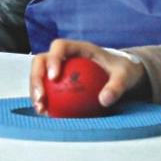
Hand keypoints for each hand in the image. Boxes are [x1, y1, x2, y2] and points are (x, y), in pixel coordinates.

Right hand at [30, 39, 144, 114]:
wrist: (123, 74)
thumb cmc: (123, 70)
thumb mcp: (124, 76)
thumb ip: (116, 86)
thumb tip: (104, 100)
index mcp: (79, 47)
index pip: (60, 47)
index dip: (53, 59)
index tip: (54, 77)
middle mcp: (66, 55)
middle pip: (42, 60)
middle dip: (36, 78)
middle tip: (41, 97)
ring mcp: (60, 68)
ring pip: (40, 75)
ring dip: (35, 91)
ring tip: (41, 109)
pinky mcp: (60, 81)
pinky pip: (47, 89)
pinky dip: (44, 100)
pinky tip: (46, 114)